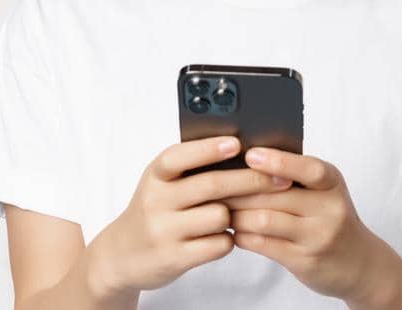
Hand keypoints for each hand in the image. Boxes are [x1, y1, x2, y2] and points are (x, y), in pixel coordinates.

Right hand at [86, 136, 291, 296]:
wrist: (121, 255)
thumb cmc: (155, 210)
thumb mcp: (162, 184)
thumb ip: (192, 168)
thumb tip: (245, 151)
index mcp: (155, 176)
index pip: (178, 157)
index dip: (208, 149)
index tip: (237, 143)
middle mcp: (155, 201)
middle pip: (212, 185)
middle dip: (252, 180)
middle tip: (280, 178)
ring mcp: (163, 231)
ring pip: (220, 216)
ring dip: (237, 215)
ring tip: (235, 215)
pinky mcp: (174, 258)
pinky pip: (220, 244)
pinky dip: (228, 240)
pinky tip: (222, 236)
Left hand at [221, 147, 388, 301]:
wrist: (357, 262)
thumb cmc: (332, 219)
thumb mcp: (325, 192)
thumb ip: (296, 178)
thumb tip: (248, 161)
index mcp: (333, 183)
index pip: (308, 169)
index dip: (278, 161)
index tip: (250, 154)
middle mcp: (329, 208)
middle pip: (275, 195)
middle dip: (239, 189)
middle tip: (212, 184)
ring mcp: (317, 236)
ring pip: (264, 220)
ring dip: (236, 214)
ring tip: (220, 210)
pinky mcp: (303, 260)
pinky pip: (263, 244)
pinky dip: (242, 235)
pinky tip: (234, 230)